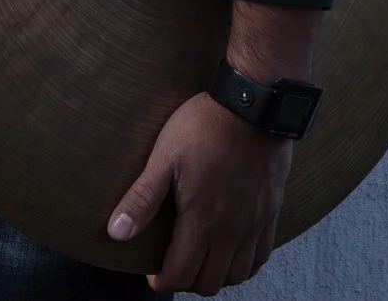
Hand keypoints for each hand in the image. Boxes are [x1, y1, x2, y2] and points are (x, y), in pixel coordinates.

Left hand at [107, 0, 319, 293]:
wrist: (255, 105)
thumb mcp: (165, 157)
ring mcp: (254, 223)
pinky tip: (232, 250)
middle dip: (187, 281)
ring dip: (216, 275)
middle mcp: (231, 231)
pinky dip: (245, 264)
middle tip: (174, 262)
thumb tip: (116, 233)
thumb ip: (142, 199)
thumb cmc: (205, 127)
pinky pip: (261, 256)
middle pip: (210, 283)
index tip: (152, 271)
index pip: (181, 276)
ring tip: (201, 257)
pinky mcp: (272, 211)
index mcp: (202, 221)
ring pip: (237, 275)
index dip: (162, 281)